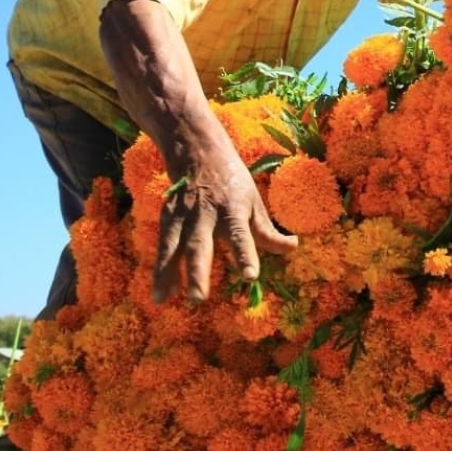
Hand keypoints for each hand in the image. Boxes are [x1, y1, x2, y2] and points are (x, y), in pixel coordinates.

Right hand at [153, 139, 297, 302]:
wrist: (198, 151)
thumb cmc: (232, 182)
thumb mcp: (254, 201)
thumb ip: (268, 231)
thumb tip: (293, 247)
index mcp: (233, 209)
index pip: (241, 235)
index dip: (246, 255)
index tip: (250, 276)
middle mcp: (206, 214)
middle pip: (200, 245)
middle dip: (198, 271)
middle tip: (199, 297)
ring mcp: (183, 217)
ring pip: (174, 247)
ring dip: (168, 274)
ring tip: (164, 298)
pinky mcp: (167, 219)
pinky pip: (162, 247)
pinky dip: (158, 270)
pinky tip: (159, 293)